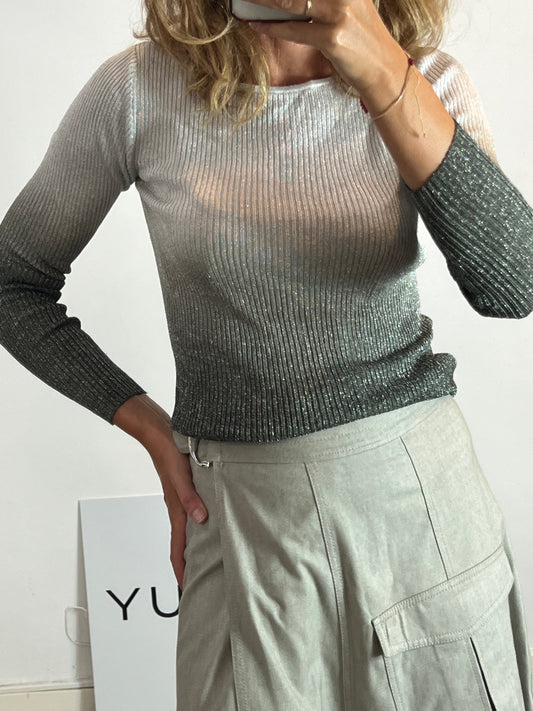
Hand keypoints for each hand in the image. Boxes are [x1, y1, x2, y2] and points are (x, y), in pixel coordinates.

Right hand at [148, 438, 207, 589]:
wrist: (160, 434)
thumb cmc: (170, 453)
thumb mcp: (182, 477)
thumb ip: (191, 498)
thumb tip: (201, 519)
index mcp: (176, 510)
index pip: (178, 549)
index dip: (181, 570)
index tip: (185, 589)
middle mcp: (178, 509)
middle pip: (182, 545)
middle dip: (189, 565)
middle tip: (200, 581)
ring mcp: (181, 501)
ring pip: (188, 531)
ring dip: (194, 547)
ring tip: (206, 560)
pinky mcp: (185, 491)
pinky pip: (191, 515)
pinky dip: (198, 527)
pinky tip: (208, 526)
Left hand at [247, 0, 406, 98]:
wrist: (383, 70)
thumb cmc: (363, 41)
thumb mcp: (350, 7)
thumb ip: (325, 0)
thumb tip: (294, 1)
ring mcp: (339, 14)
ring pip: (291, 1)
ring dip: (264, 0)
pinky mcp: (332, 38)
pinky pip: (293, 29)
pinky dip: (271, 27)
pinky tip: (256, 24)